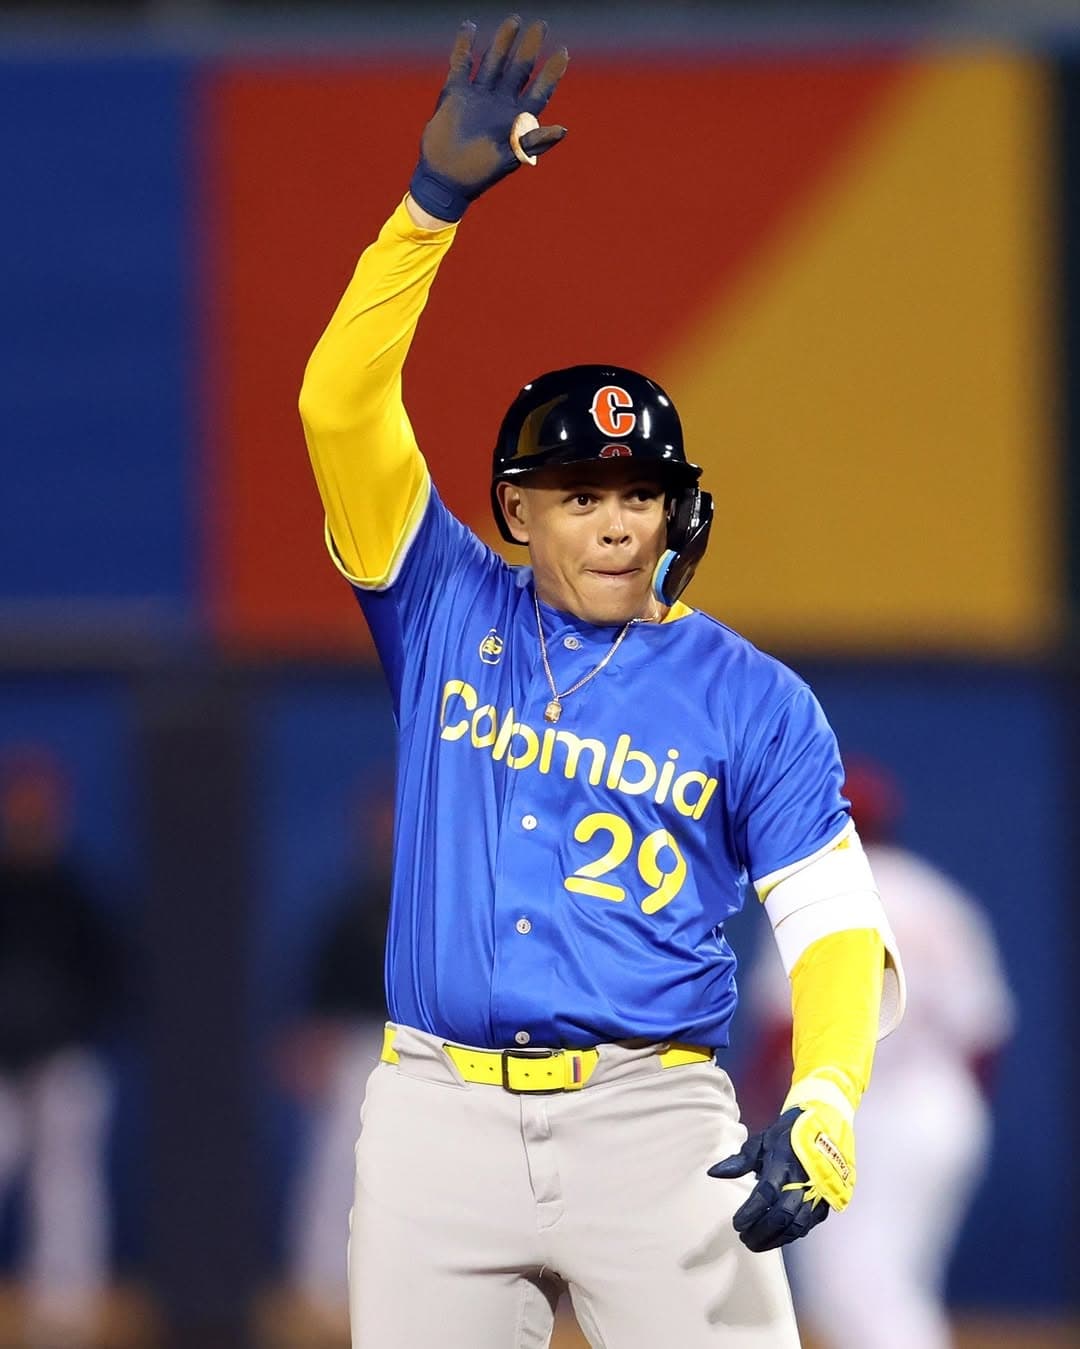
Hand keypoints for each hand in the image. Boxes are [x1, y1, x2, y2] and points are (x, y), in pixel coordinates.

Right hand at [408, 15, 568, 222]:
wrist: (445, 179)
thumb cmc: (480, 173)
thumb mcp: (511, 158)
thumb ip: (533, 141)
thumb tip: (563, 130)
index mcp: (516, 118)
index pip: (539, 90)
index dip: (552, 72)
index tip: (563, 52)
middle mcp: (500, 103)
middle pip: (518, 69)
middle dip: (529, 47)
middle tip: (540, 25)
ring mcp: (478, 96)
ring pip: (493, 61)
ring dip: (503, 41)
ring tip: (513, 20)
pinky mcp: (456, 93)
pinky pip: (461, 63)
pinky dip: (464, 46)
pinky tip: (470, 28)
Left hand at [707, 1107, 836, 1251]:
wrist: (823, 1131)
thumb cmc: (788, 1136)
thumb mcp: (762, 1141)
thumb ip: (740, 1160)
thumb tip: (714, 1172)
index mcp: (784, 1162)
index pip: (767, 1193)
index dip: (751, 1211)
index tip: (736, 1223)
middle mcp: (803, 1180)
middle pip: (782, 1215)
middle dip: (761, 1231)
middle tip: (744, 1238)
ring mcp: (817, 1194)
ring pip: (796, 1226)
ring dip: (775, 1239)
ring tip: (756, 1243)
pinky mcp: (824, 1204)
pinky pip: (807, 1226)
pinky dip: (789, 1236)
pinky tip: (776, 1239)